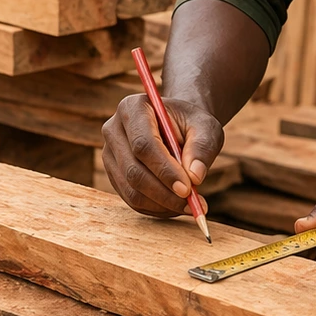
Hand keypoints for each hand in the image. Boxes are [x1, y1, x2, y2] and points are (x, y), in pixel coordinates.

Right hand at [101, 95, 223, 218]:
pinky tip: (176, 206)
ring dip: (161, 204)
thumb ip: (202, 147)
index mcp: (134, 108)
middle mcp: (114, 130)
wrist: (177, 127)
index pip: (143, 144)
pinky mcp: (113, 174)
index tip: (187, 189)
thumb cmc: (191, 124)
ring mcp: (109, 154)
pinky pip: (131, 199)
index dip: (164, 169)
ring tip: (191, 206)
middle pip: (133, 170)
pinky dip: (156, 208)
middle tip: (193, 204)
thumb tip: (195, 176)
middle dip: (164, 192)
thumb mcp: (206, 127)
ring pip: (131, 189)